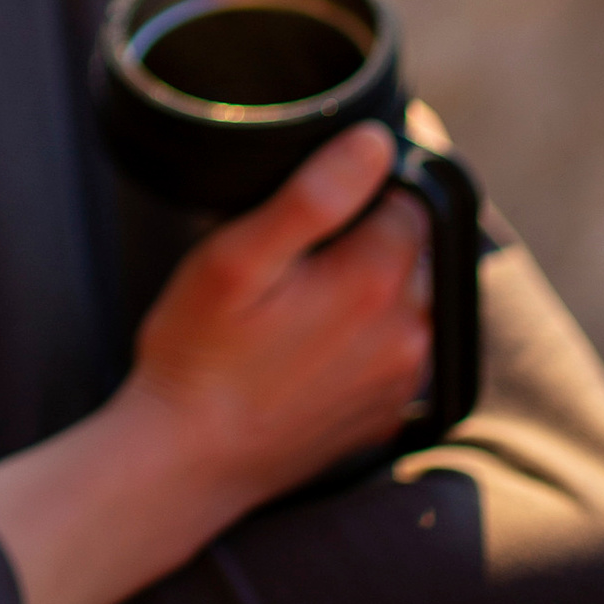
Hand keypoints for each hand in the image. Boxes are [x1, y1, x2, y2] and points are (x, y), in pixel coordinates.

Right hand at [0, 126, 431, 603]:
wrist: (190, 460)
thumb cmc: (199, 354)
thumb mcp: (235, 258)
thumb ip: (312, 196)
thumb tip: (375, 143)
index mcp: (376, 282)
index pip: (406, 198)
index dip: (362, 186)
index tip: (310, 201)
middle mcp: (408, 332)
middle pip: (413, 248)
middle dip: (366, 235)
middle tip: (292, 251)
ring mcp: (402, 379)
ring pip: (410, 298)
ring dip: (369, 285)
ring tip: (297, 296)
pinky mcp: (388, 413)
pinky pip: (398, 350)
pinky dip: (367, 334)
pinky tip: (308, 342)